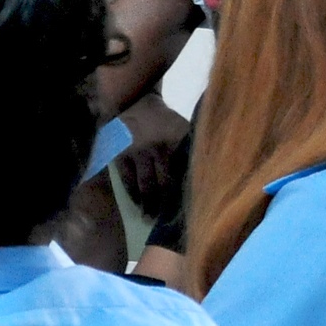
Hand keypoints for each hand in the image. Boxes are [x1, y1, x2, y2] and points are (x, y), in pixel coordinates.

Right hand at [113, 92, 191, 219]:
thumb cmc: (166, 120)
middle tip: (166, 223)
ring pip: (144, 185)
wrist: (136, 101)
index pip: (182, 174)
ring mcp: (137, 152)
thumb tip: (205, 176)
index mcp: (177, 142)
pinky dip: (132, 194)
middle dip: (165, 206)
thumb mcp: (183, 130)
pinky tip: (137, 204)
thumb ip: (191, 151)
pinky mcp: (121, 154)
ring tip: (150, 218)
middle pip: (163, 184)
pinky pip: (127, 179)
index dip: (185, 195)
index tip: (189, 211)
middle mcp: (157, 148)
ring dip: (148, 204)